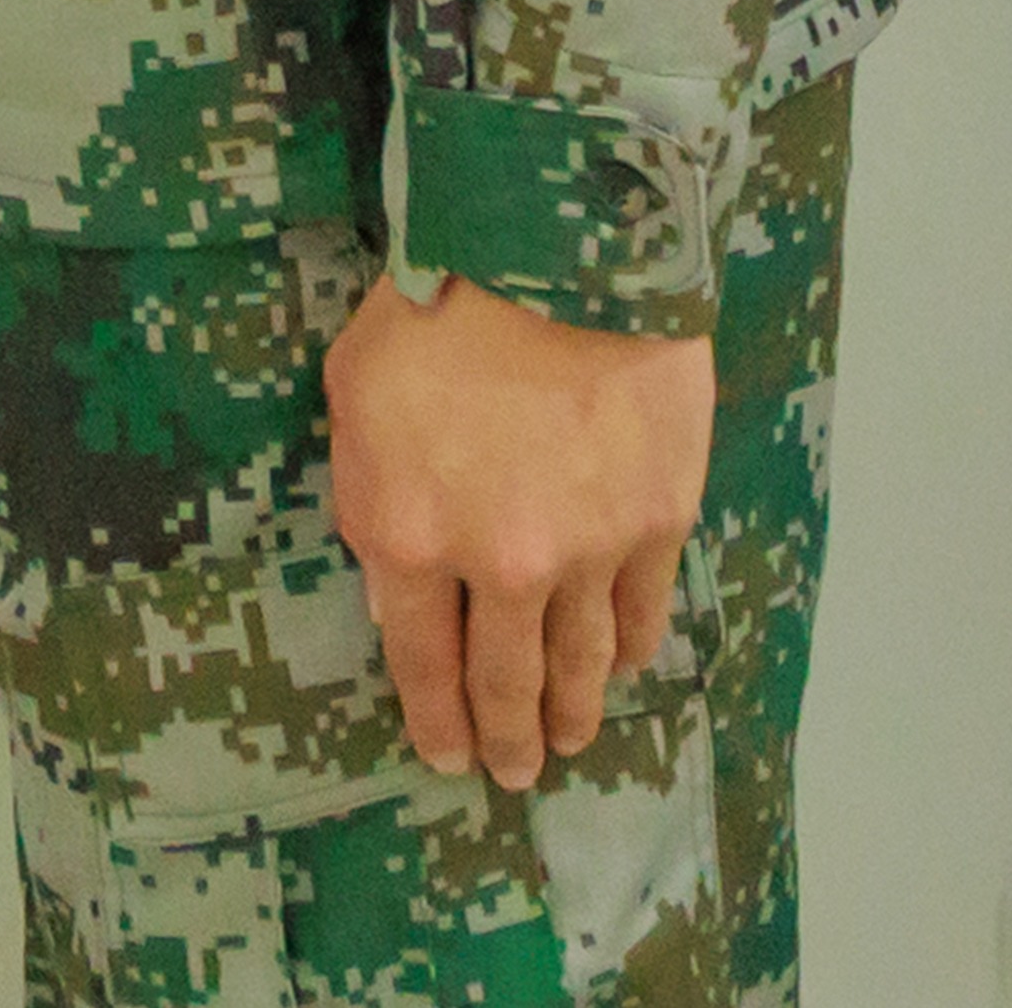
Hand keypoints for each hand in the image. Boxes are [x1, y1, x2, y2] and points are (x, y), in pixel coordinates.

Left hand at [324, 269, 714, 793]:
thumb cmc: (436, 297)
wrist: (556, 240)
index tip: (447, 755)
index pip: (420, 661)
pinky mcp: (657, 521)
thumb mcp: (353, 392)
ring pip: (580, 664)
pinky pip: (642, 613)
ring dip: (573, 713)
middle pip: (504, 681)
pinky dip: (631, 649)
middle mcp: (498, 564)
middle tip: (514, 772)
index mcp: (408, 533)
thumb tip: (394, 594)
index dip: (434, 720)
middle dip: (507, 737)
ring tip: (569, 741)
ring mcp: (586, 550)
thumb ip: (366, 498)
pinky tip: (624, 665)